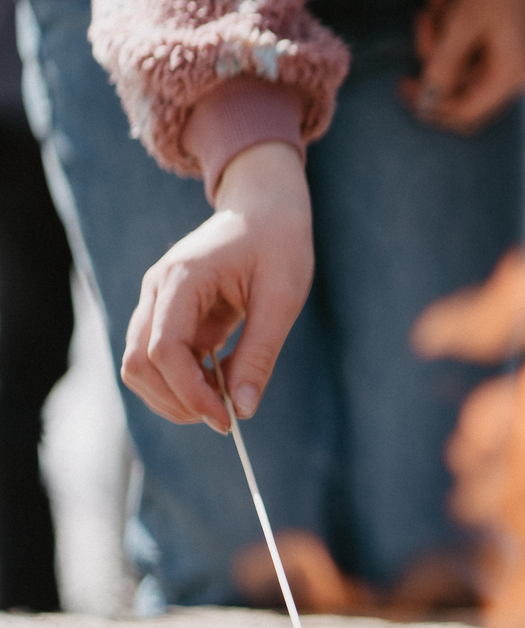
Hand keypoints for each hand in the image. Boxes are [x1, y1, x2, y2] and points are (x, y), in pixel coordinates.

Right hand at [123, 142, 313, 428]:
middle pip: (138, 363)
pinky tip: (219, 383)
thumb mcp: (282, 298)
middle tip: (224, 418)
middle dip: (176, 400)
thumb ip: (259, 353)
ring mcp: (157, 300)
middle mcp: (157, 289)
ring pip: (140, 365)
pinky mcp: (167, 312)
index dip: (189, 392)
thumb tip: (242, 408)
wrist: (265, 208)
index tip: (226, 419)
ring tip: (223, 403)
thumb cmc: (278, 244)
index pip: (163, 350)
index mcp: (182, 279)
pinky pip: (160, 357)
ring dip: (174, 395)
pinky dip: (182, 380)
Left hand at [405, 0, 524, 133]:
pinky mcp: (503, 46)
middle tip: (423, 20)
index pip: (466, 113)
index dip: (432, 104)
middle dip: (434, 58)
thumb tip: (426, 99)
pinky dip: (451, 28)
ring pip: (460, 66)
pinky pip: (468, 50)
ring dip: (440, 35)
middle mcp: (515, 75)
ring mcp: (510, 61)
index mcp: (511, 75)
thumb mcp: (462, 22)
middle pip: (461, 89)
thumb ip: (443, 63)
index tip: (403, 82)